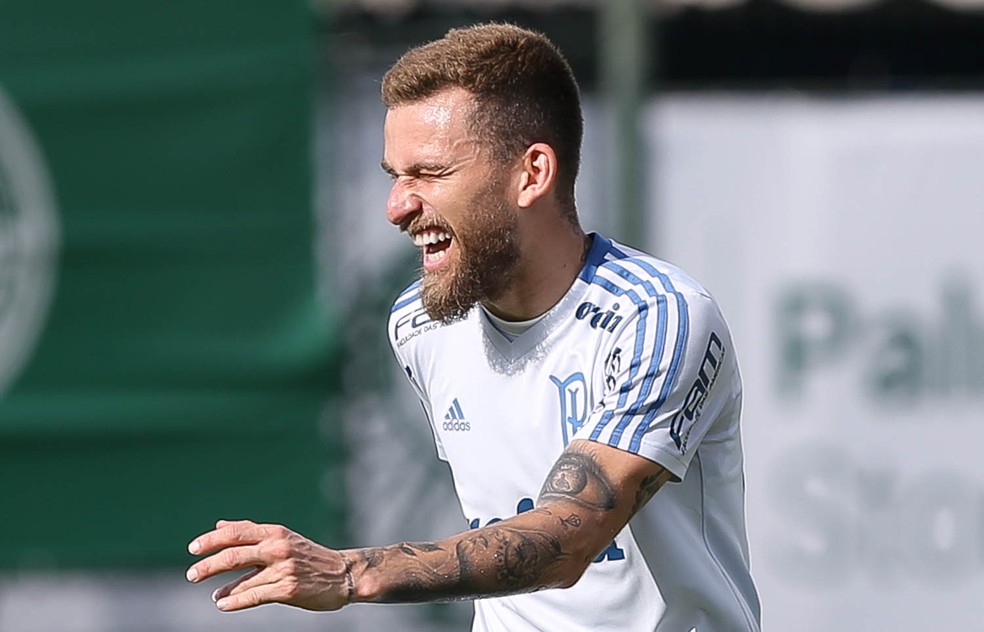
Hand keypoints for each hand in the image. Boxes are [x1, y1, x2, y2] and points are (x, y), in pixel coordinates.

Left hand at [186, 519, 352, 611]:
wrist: (342, 574)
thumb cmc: (309, 556)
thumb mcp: (282, 538)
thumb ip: (250, 532)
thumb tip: (219, 525)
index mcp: (275, 532)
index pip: (236, 532)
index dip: (211, 540)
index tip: (193, 549)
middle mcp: (277, 547)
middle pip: (233, 554)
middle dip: (208, 565)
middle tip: (191, 574)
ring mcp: (283, 568)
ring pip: (242, 578)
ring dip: (223, 589)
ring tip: (213, 595)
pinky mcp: (287, 588)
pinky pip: (254, 595)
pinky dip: (235, 600)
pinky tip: (223, 604)